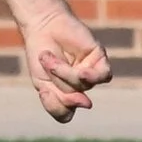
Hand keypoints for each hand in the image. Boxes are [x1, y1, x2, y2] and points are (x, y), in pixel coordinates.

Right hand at [22, 4, 111, 122]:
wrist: (42, 26)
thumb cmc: (40, 55)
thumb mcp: (43, 82)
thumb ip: (61, 99)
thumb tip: (88, 104)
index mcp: (64, 95)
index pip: (66, 115)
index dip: (56, 107)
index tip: (43, 91)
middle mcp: (80, 87)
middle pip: (74, 100)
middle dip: (57, 83)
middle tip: (45, 66)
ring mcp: (91, 73)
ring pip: (84, 85)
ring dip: (64, 73)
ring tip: (49, 57)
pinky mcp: (100, 59)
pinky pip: (101, 75)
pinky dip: (90, 75)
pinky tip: (81, 70)